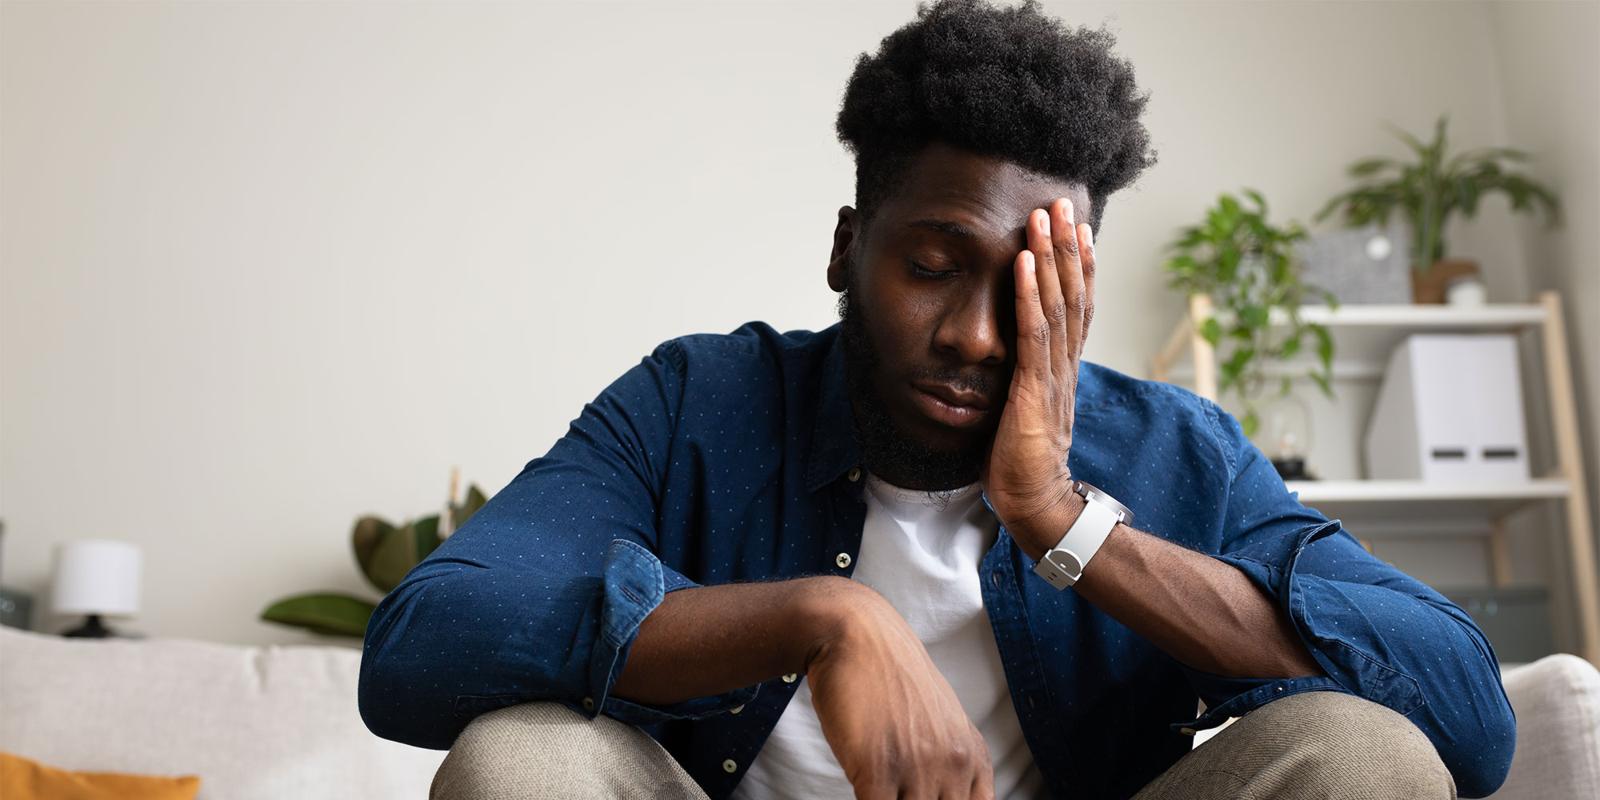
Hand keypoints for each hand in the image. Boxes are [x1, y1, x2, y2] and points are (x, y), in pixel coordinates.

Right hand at [806, 583, 994, 798]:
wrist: (855, 634)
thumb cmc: (887, 676)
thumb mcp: (939, 718)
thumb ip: (949, 760)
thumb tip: (941, 793)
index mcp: (972, 756)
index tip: (923, 799)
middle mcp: (954, 764)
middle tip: (898, 794)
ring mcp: (918, 768)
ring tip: (878, 791)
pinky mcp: (878, 770)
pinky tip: (861, 789)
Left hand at [981, 197, 1094, 558]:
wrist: (1034, 501)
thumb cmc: (1022, 460)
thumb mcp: (1023, 408)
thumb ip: (1024, 380)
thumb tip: (1011, 360)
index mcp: (1063, 367)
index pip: (1076, 306)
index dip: (1078, 266)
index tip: (1077, 228)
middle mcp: (1065, 363)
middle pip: (1073, 294)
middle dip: (1067, 246)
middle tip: (1062, 203)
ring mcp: (1053, 373)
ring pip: (1057, 303)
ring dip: (1050, 256)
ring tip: (1044, 216)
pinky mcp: (1035, 387)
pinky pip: (1034, 331)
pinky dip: (1028, 292)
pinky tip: (1023, 261)